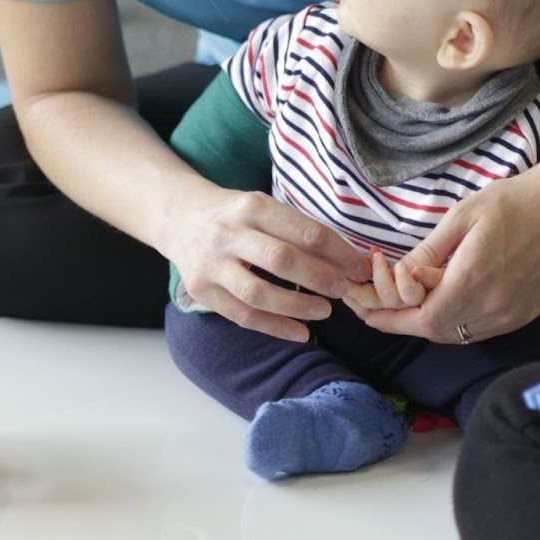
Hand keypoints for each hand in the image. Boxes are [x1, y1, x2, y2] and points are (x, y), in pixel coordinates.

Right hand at [164, 187, 371, 342]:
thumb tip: (348, 261)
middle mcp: (229, 233)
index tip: (359, 267)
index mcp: (252, 206)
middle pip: (282, 260)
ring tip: (325, 311)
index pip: (304, 231)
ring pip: (259, 293)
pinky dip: (275, 327)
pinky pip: (242, 315)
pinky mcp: (202, 290)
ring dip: (297, 306)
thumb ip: (298, 231)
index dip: (338, 253)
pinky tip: (300, 333)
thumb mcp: (262, 207)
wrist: (180, 218)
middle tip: (344, 290)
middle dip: (320, 278)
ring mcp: (212, 264)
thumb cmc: (234, 215)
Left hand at [358, 169, 539, 342]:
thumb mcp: (460, 217)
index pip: (423, 319)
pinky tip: (444, 303)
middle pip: (437, 332)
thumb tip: (400, 277)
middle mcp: (494, 306)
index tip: (367, 313)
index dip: (392, 320)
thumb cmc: (511, 202)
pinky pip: (479, 330)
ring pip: (458, 334)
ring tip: (407, 303)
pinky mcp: (524, 313)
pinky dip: (455, 323)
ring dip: (429, 324)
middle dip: (404, 322)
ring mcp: (512, 314)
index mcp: (474, 280)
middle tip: (379, 309)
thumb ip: (428, 253)